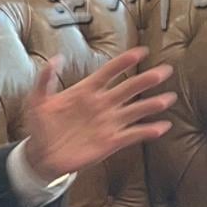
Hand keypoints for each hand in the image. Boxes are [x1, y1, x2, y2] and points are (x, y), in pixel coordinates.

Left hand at [23, 46, 176, 181]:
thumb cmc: (40, 125)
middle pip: (128, 89)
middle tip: (165, 70)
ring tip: (168, 98)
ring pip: (135, 110)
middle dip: (146, 80)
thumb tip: (55, 58)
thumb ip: (45, 79)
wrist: (41, 154)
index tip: (141, 51)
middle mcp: (101, 105)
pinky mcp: (110, 142)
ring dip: (151, 105)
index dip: (123, 62)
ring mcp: (107, 123)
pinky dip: (147, 131)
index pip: (108, 72)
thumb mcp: (37, 100)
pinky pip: (132, 135)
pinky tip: (162, 127)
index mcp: (85, 91)